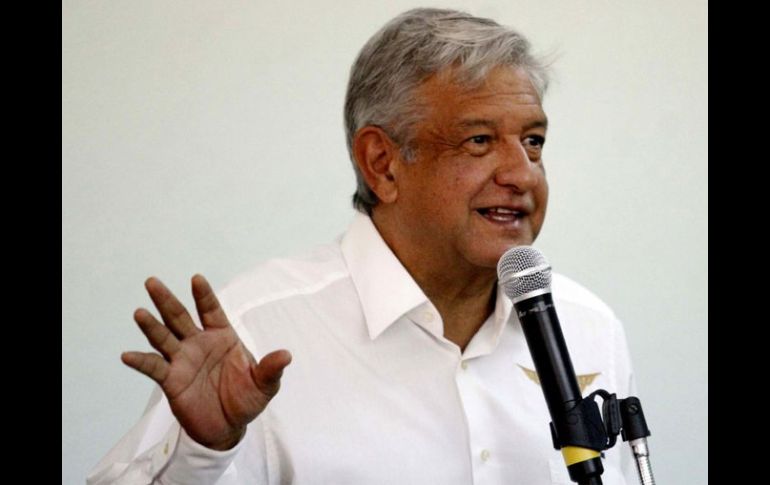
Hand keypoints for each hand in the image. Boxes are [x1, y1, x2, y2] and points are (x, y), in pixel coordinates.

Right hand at [121, 274, 291, 449]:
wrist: (228, 428)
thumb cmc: (247, 399)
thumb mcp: (264, 385)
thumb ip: (271, 369)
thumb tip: (287, 355)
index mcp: (222, 336)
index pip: (211, 310)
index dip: (204, 295)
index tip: (196, 278)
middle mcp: (199, 343)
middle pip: (180, 317)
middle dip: (167, 300)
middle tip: (152, 281)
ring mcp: (183, 360)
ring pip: (163, 337)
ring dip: (151, 326)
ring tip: (139, 313)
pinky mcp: (171, 380)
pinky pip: (153, 367)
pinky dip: (141, 361)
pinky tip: (127, 355)